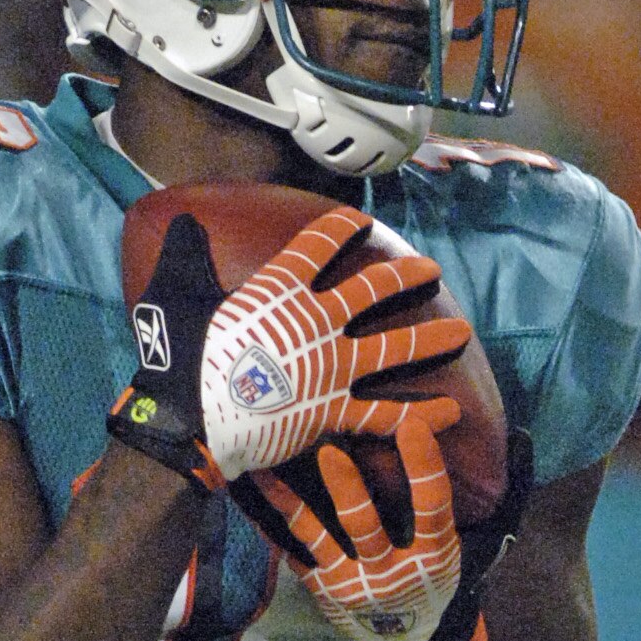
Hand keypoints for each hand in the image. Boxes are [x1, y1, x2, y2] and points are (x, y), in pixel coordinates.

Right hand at [108, 205, 469, 493]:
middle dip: (406, 277)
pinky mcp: (336, 411)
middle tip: (431, 270)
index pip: (319, 245)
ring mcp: (333, 367)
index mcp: (280, 288)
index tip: (360, 221)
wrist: (194, 419)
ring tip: (464, 333)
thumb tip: (180, 222)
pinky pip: (387, 415)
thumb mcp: (177, 290)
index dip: (341, 230)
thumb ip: (185, 253)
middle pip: (374, 290)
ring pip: (396, 347)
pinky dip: (421, 416)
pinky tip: (451, 413)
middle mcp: (317, 321)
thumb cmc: (180, 359)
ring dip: (432, 339)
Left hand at [255, 422, 534, 640]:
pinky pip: (296, 549)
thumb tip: (523, 440)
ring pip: (322, 537)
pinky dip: (275, 519)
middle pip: (368, 526)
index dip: (424, 466)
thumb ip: (490, 500)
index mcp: (434, 556)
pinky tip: (254, 488)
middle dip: (350, 489)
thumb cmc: (438, 582)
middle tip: (331, 450)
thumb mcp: (470, 551)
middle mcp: (392, 571)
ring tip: (270, 470)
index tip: (414, 424)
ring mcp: (353, 582)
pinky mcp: (325, 588)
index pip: (432, 507)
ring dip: (298, 503)